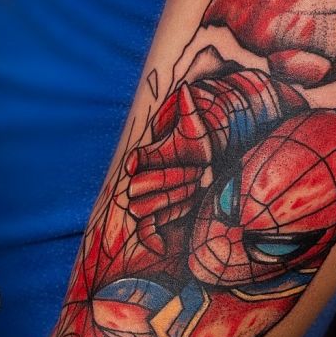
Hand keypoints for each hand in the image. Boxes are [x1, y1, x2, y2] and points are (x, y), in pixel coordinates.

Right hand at [124, 82, 212, 253]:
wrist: (198, 165)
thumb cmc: (194, 145)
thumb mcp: (194, 128)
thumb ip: (188, 109)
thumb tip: (187, 88)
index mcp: (145, 157)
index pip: (136, 162)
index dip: (143, 162)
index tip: (141, 163)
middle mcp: (138, 179)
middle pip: (143, 187)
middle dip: (173, 182)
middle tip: (199, 177)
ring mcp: (143, 199)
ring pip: (146, 208)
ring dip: (173, 202)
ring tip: (196, 190)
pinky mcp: (151, 218)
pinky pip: (144, 231)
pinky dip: (150, 239)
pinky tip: (161, 247)